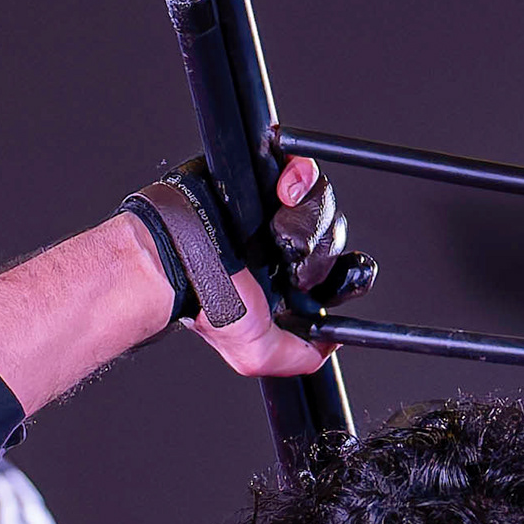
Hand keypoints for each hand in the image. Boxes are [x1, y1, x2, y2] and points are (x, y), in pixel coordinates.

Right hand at [196, 154, 364, 383]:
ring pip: (322, 201)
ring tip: (276, 231)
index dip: (350, 272)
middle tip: (289, 260)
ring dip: (307, 216)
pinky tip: (285, 191)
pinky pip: (302, 168)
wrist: (173, 255)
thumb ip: (299, 355)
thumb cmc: (203, 298)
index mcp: (288, 282)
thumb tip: (330, 346)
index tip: (350, 273)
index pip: (339, 272)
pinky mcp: (264, 176)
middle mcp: (284, 245)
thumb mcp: (255, 352)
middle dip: (318, 248)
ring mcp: (274, 208)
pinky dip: (301, 176)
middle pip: (334, 233)